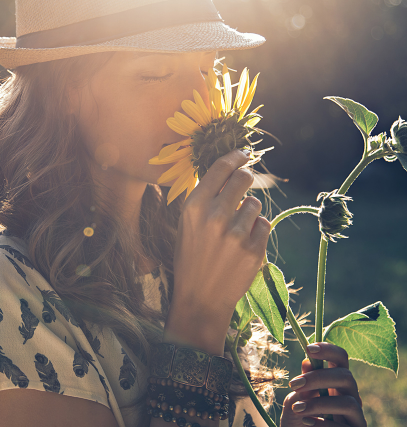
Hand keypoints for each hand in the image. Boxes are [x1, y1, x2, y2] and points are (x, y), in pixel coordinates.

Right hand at [163, 149, 269, 353]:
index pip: (221, 168)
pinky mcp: (254, 250)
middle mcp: (215, 216)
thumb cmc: (190, 257)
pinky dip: (257, 230)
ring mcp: (236, 234)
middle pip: (244, 179)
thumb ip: (205, 198)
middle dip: (246, 179)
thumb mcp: (186, 223)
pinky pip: (264, 224)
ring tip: (235, 229)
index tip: (243, 153)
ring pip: (255, 204)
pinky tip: (243, 244)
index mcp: (194, 206)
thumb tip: (227, 170)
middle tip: (243, 186)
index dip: (235, 156)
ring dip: (249, 211)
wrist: (200, 298)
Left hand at [281, 343, 365, 426]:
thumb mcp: (295, 400)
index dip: (329, 350)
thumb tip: (307, 362)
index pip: (341, 358)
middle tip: (294, 384)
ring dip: (319, 404)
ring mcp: (355, 416)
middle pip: (346, 377)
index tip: (308, 348)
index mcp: (335, 381)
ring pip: (348, 403)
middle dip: (318, 378)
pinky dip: (323, 423)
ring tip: (297, 408)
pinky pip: (344, 426)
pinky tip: (306, 422)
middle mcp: (350, 395)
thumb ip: (303, 384)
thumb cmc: (298, 420)